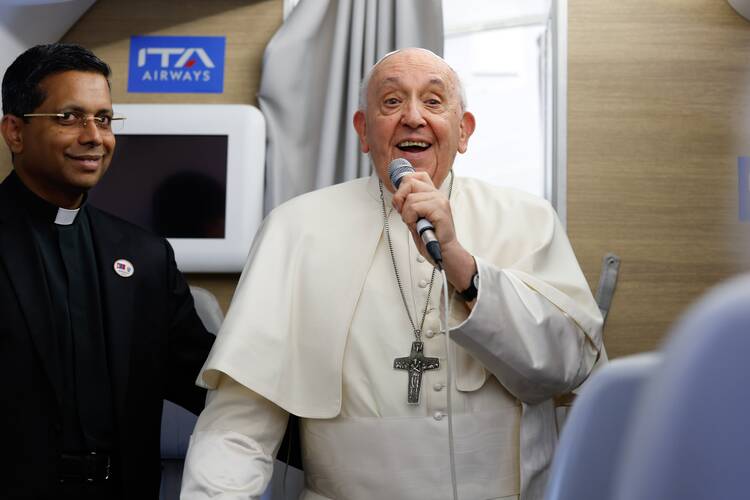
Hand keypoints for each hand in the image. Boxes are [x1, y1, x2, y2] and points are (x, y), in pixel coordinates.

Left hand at [391, 172, 476, 295]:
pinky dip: (411, 218)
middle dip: (400, 198)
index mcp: (432, 194)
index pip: (416, 176)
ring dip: (407, 214)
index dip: (403, 185)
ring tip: (416, 224)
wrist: (444, 252)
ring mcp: (439, 200)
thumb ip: (409, 205)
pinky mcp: (440, 209)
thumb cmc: (431, 238)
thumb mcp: (415, 218)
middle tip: (405, 214)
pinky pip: (414, 207)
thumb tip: (397, 197)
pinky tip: (418, 226)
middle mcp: (437, 194)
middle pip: (409, 181)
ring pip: (410, 198)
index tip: (401, 202)